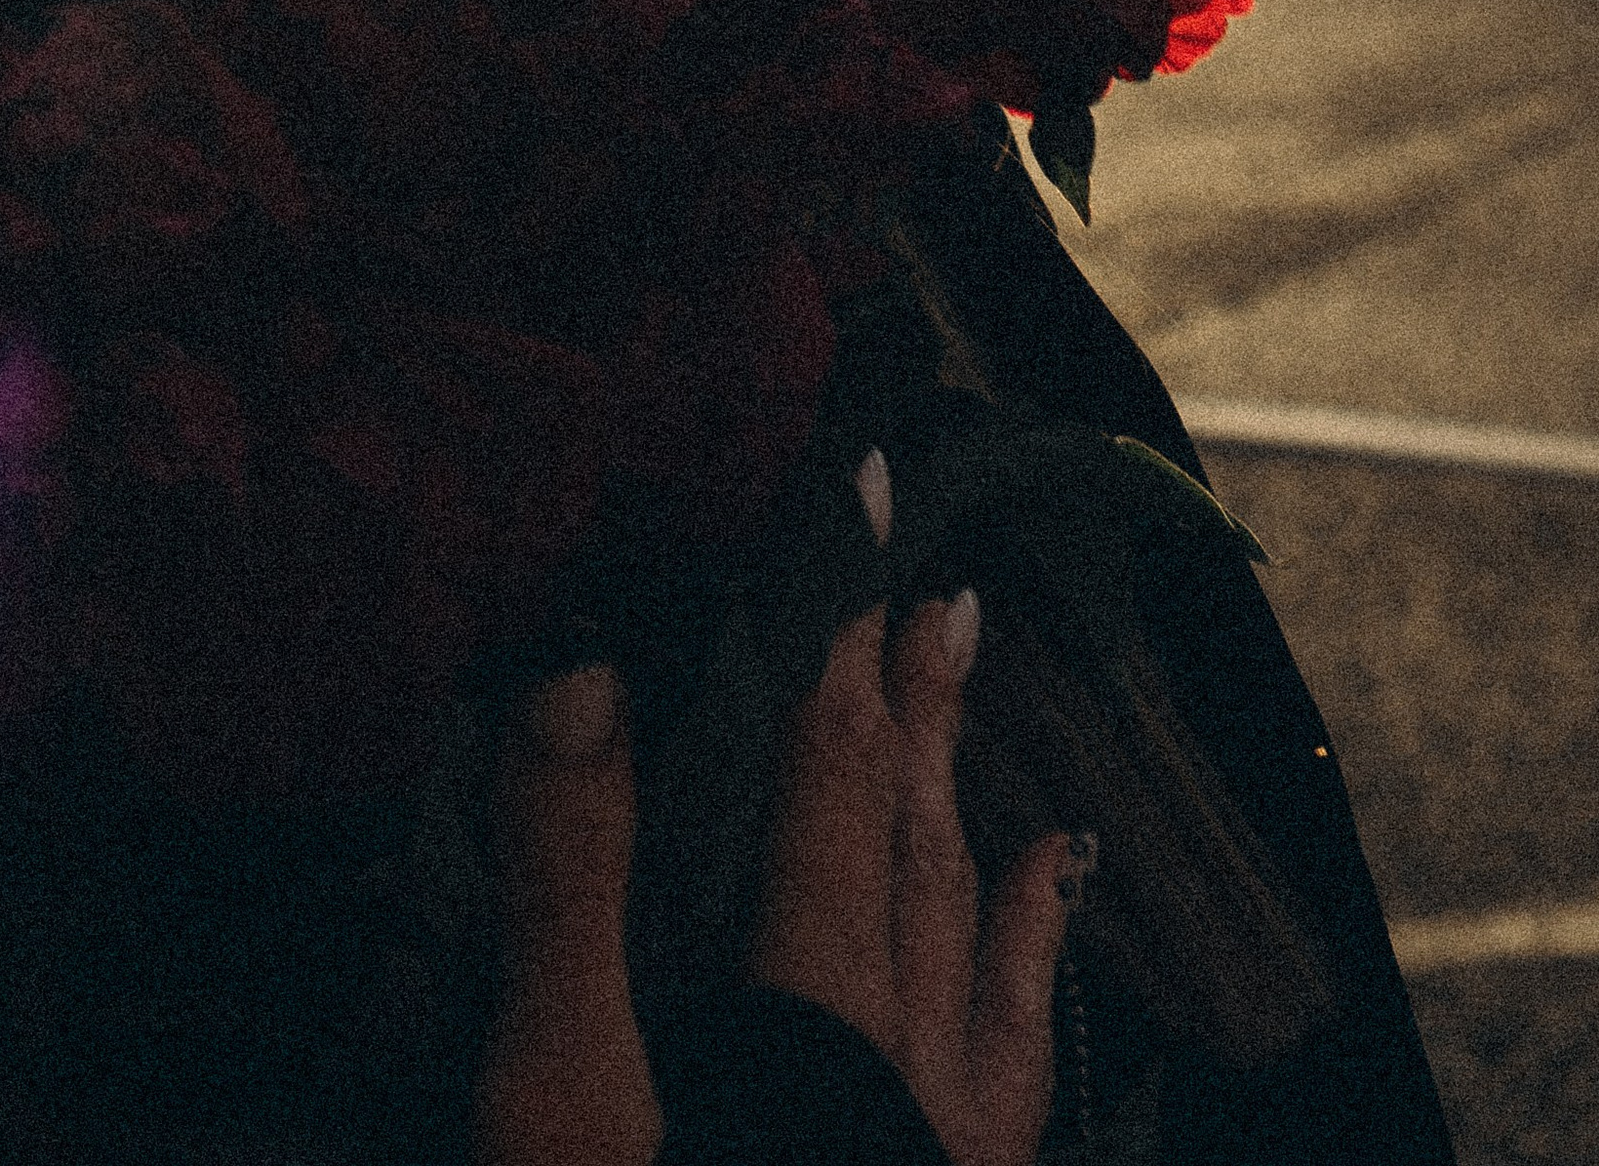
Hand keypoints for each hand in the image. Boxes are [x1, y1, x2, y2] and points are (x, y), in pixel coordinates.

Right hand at [479, 453, 1090, 1165]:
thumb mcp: (558, 1092)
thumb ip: (567, 884)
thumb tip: (581, 669)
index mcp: (798, 1008)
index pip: (825, 774)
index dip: (836, 631)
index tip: (859, 498)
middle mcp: (892, 1066)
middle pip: (904, 848)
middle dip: (910, 714)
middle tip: (935, 597)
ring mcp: (928, 1145)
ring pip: (963, 949)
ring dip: (962, 822)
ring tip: (982, 712)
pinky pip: (1009, 1077)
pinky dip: (1022, 968)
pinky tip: (1040, 888)